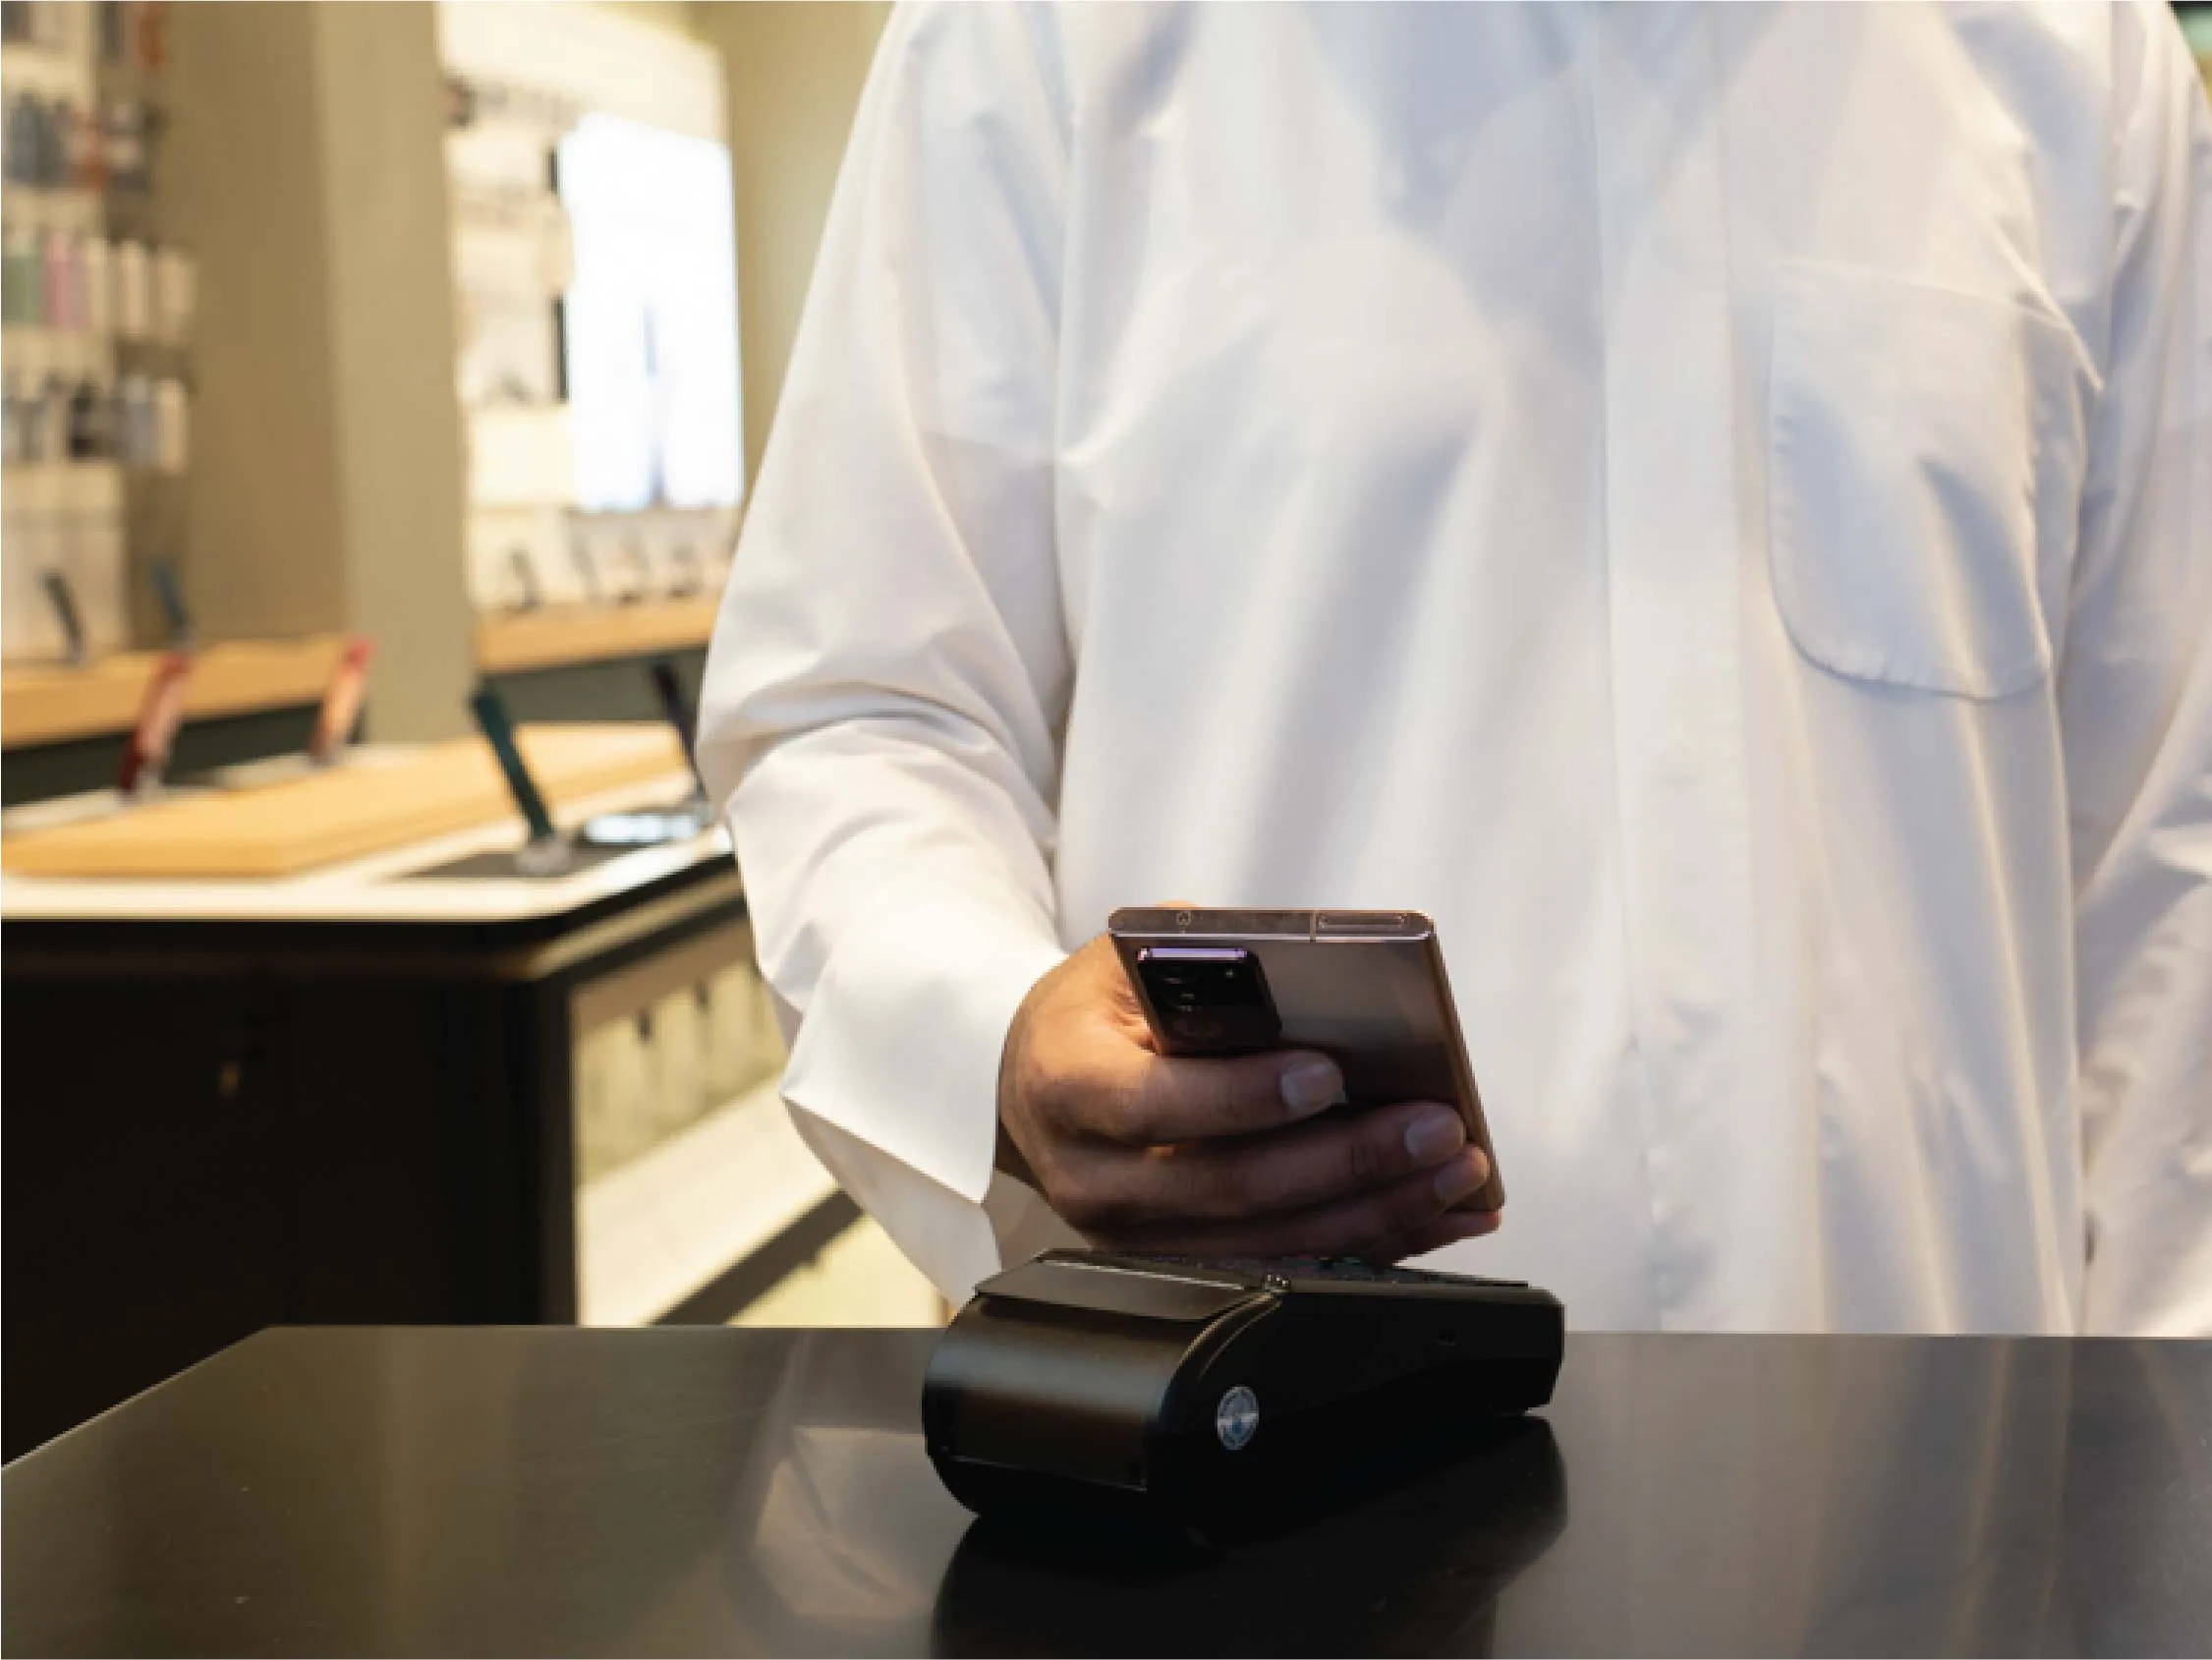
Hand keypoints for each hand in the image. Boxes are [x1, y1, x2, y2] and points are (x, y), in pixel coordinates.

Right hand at [996, 933, 1500, 1259]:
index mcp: (1068, 1085)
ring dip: (1377, 1212)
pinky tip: (1436, 1213)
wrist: (1036, 1081)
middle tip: (1437, 1127)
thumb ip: (1208, 973)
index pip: (1156, 1104)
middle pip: (1230, 1187)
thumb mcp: (1129, 964)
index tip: (1331, 1074)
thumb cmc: (1100, 1011)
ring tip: (1458, 1172)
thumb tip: (1323, 991)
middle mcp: (1093, 1177)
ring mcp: (1131, 1239)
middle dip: (1347, 1160)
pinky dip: (1371, 1243)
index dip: (1246, 1096)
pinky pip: (1285, 1266)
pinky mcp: (1176, 1268)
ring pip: (1267, 1244)